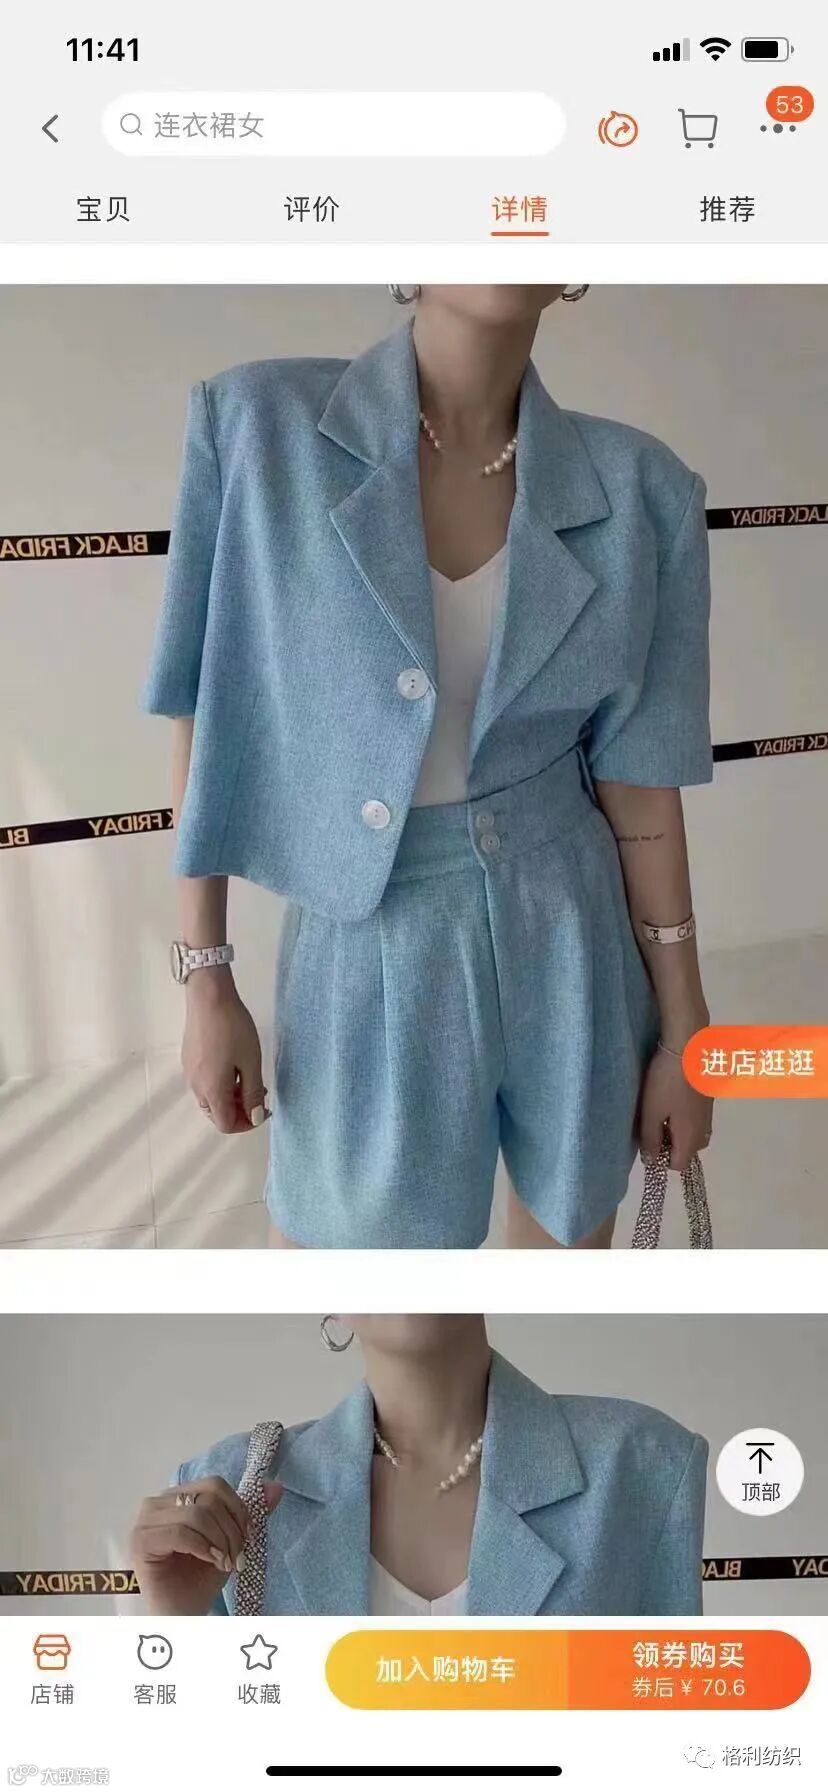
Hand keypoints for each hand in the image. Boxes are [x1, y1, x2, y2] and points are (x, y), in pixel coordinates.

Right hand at [130, 1476, 251, 1614]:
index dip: (237, 1510)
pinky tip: (210, 1561)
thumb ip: (248, 1515)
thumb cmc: (200, 1580)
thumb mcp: (230, 1542)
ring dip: (219, 1542)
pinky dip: (202, 1547)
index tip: (247, 1538)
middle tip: (234, 1558)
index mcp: (176, 1497)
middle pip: (208, 1498)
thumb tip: (276, 1487)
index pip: (214, 1486)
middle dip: (231, 1530)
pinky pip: (180, 1531)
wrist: (182, 1615)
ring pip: (197, 1514)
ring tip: (222, 1563)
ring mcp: (145, 1521)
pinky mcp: (140, 1541)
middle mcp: (157, 1503)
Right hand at [181, 971, 269, 1132]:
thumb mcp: (251, 1062)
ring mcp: (189, 1072)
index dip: (247, 1124)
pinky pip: (205, 1082)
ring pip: (211, 1097)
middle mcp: (196, 1086)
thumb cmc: (233, 1028)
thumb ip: (253, 1093)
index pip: (226, 1124)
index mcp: (212, 1090)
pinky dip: (221, 1083)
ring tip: (250, 1077)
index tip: (265, 1109)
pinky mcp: (188, 1059)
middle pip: (217, 1113)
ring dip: (231, 1095)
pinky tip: (234, 1064)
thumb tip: (255, 1117)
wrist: (208, 996)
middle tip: (260, 1092)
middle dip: (240, 1110)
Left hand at [638, 1045, 712, 1170]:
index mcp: (691, 1137)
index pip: (679, 1165)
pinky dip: (684, 1120)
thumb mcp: (651, 1113)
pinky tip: (672, 1102)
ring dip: (678, 1133)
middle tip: (654, 1128)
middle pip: (689, 1152)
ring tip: (661, 1115)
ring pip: (694, 1136)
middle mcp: (704, 1130)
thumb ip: (650, 1140)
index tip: (650, 1143)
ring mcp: (708, 1115)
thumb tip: (651, 1162)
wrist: (687, 1049)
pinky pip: (697, 1121)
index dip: (662, 1160)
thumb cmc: (666, 1083)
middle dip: (671, 1147)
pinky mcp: (708, 1101)